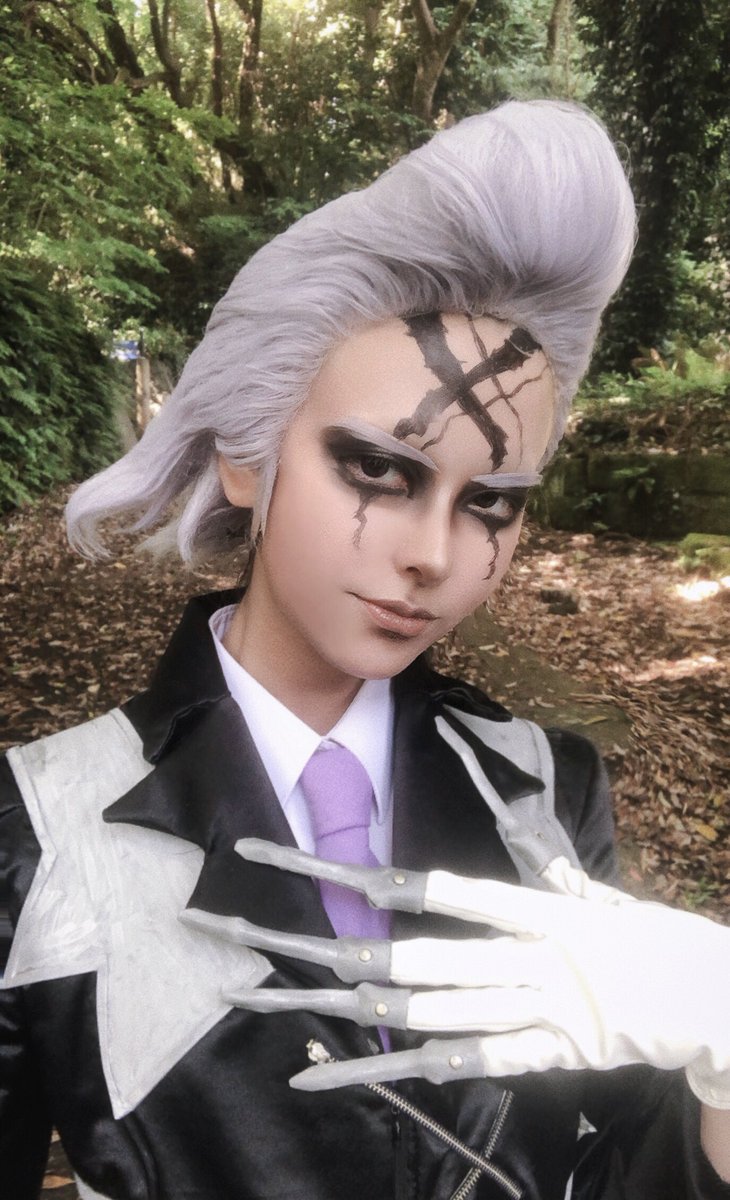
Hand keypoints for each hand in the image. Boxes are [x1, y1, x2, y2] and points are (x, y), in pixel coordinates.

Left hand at [181, 839, 729, 1105]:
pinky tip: (328, 1071)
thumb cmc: (646, 939)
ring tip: (262, 997)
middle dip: (320, 948)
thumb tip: (524, 837)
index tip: (295, 865)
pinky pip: (454, 1067)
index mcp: (532, 907)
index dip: (357, 878)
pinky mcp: (539, 1060)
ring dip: (337, 1010)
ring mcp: (529, 1014)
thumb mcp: (595, 894)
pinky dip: (388, 1070)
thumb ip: (548, 871)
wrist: (710, 998)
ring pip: (420, 1013)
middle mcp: (521, 958)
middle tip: (243, 933)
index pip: (430, 890)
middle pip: (405, 957)